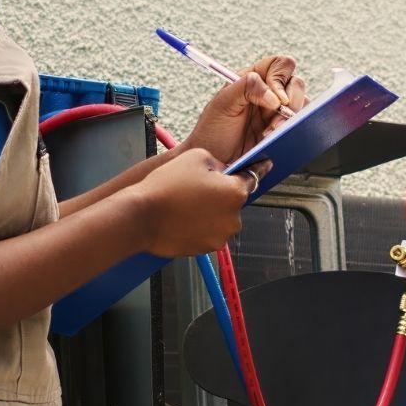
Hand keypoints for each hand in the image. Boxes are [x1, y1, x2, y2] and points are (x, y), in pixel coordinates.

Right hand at [129, 148, 263, 256]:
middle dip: (220, 194)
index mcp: (235, 193)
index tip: (264, 166)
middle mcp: (233, 218)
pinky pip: (208, 233)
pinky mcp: (205, 249)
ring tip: (185, 204)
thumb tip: (222, 172)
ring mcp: (220, 236)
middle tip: (196, 187)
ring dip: (210, 212)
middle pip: (233, 201)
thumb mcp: (196, 156)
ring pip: (221, 219)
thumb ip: (217, 163)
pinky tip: (182, 218)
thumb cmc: (166, 186)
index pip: (253, 178)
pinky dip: (200, 226)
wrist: (141, 217)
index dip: (256, 169)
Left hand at [181, 55, 306, 165]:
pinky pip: (301, 123)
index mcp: (253, 79)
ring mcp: (277, 112)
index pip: (279, 64)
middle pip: (296, 83)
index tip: (276, 100)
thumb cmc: (212, 131)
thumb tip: (274, 95)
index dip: (281, 78)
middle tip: (275, 121)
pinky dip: (295, 129)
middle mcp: (268, 92)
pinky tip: (278, 138)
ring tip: (271, 133)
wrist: (213, 162)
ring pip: (302, 103)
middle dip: (290, 102)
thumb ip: (247, 87)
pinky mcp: (283, 130)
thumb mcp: (223, 103)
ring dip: (292, 118)